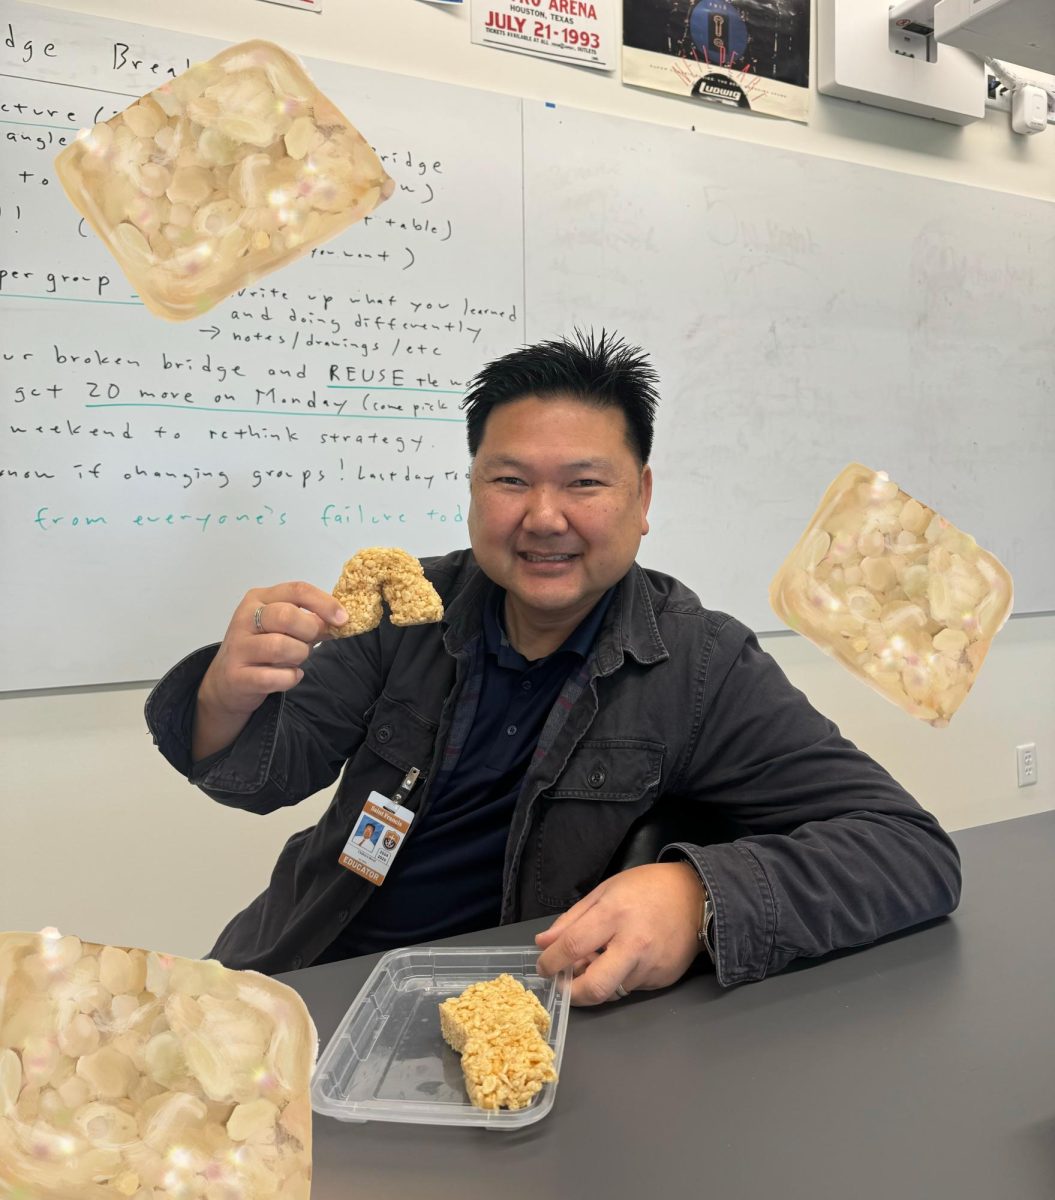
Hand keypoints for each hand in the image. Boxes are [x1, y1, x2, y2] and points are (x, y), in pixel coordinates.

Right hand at [192, 581, 346, 759]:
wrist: (226, 683)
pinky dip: (290, 678)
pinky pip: (273, 677)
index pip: (297, 590)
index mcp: (259, 599)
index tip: (343, 619)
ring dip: (299, 655)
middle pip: (286, 615)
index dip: (325, 603)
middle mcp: (245, 618)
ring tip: (296, 661)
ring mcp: (238, 647)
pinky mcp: (237, 676)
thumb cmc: (262, 649)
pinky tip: (290, 676)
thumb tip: (339, 621)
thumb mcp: (283, 628)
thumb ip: (308, 621)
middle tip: (311, 643)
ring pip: (280, 645)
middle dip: (309, 631)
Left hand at [535, 862, 706, 1005]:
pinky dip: (619, 978)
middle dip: (571, 994)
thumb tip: (543, 944)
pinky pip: (631, 987)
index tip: (543, 967)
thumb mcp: (604, 891)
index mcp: (614, 914)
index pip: (572, 947)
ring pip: (612, 990)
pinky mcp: (663, 980)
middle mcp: (634, 944)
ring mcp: (651, 966)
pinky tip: (624, 959)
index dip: (550, 962)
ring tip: (599, 961)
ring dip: (598, 982)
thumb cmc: (645, 888)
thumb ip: (572, 919)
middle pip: (594, 987)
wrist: (696, 896)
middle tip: (563, 986)